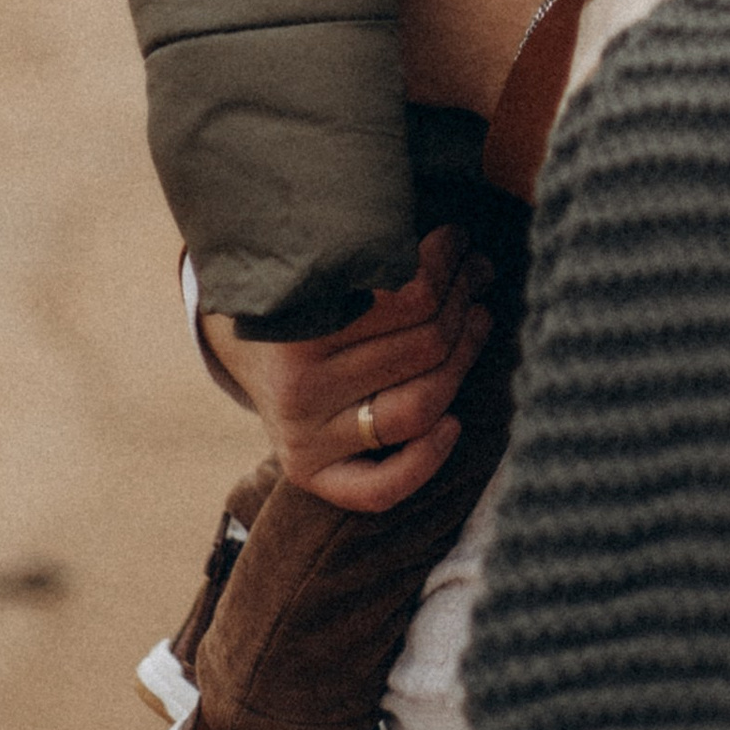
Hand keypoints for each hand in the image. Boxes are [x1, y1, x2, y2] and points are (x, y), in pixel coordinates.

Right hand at [204, 222, 491, 509]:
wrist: (249, 356)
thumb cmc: (305, 303)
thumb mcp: (322, 272)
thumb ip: (372, 261)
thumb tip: (460, 246)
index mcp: (298, 330)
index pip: (407, 297)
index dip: (445, 263)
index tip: (457, 240)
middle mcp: (298, 389)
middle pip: (423, 347)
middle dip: (462, 301)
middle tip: (476, 274)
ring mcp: (305, 438)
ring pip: (418, 405)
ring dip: (464, 360)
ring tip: (480, 321)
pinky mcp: (312, 475)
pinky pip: (378, 489)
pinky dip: (424, 462)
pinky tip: (454, 424)